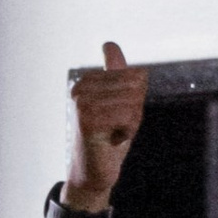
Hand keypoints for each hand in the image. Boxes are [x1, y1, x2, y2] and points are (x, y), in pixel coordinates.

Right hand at [63, 43, 146, 208]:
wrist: (93, 174)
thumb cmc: (108, 139)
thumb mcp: (117, 102)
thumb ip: (115, 74)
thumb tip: (109, 44)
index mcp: (86, 81)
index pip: (133, 76)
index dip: (136, 99)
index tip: (118, 116)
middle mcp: (81, 88)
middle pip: (134, 86)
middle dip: (135, 111)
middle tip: (118, 128)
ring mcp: (82, 103)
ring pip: (133, 101)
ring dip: (131, 122)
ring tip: (114, 134)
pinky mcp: (88, 119)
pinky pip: (128, 115)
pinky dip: (128, 131)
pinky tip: (113, 140)